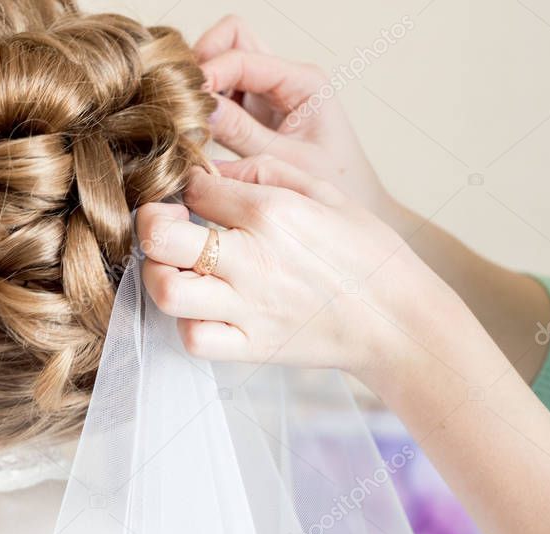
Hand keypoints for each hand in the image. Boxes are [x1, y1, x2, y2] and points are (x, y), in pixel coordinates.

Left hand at [136, 155, 462, 383]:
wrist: (399, 321)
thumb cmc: (365, 253)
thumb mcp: (326, 191)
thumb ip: (265, 171)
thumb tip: (211, 169)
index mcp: (272, 213)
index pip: (192, 187)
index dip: (183, 185)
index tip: (193, 195)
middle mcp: (252, 259)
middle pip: (159, 237)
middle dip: (150, 224)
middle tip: (167, 226)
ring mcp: (248, 308)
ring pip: (166, 291)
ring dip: (160, 276)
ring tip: (181, 270)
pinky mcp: (251, 347)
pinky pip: (193, 339)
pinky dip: (187, 325)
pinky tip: (203, 310)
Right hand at [194, 16, 394, 218]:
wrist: (352, 209)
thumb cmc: (331, 185)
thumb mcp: (283, 161)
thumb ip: (239, 133)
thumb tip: (197, 110)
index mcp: (302, 82)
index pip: (242, 54)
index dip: (207, 71)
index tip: (183, 98)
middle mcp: (284, 79)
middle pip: (232, 39)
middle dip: (203, 59)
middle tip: (182, 97)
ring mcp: (267, 94)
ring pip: (223, 61)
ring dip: (201, 81)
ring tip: (186, 116)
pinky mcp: (254, 114)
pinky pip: (221, 93)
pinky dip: (203, 102)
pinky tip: (194, 128)